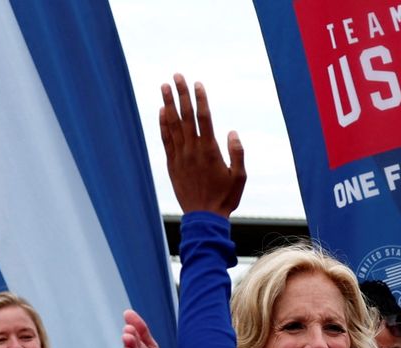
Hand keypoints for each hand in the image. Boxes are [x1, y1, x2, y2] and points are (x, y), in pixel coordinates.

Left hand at [159, 74, 245, 215]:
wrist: (204, 218)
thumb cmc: (224, 198)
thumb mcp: (239, 177)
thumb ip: (237, 153)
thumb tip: (232, 132)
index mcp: (210, 150)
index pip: (204, 118)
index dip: (200, 99)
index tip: (197, 83)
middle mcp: (193, 150)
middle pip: (186, 116)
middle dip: (181, 94)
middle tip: (177, 75)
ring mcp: (181, 156)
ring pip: (172, 125)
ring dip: (168, 104)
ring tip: (165, 86)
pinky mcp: (172, 164)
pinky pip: (166, 140)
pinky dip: (162, 124)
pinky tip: (161, 111)